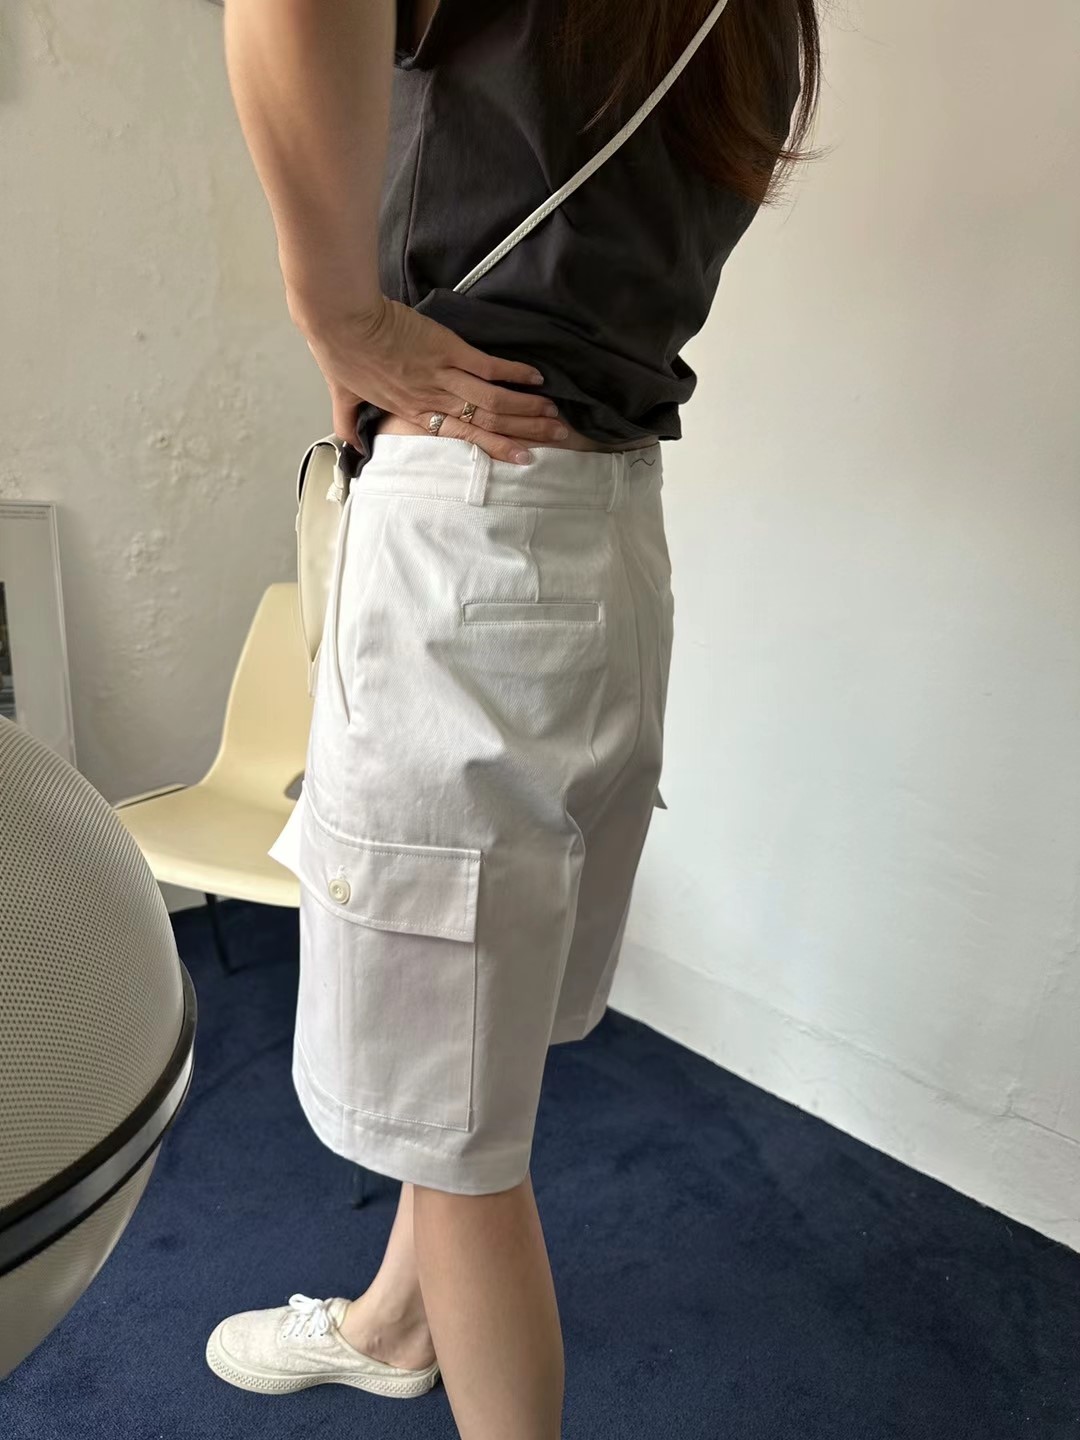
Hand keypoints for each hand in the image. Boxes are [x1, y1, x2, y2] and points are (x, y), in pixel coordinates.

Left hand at [295, 295, 567, 463]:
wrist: (343, 322)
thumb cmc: (341, 357)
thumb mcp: (343, 398)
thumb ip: (349, 424)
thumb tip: (352, 444)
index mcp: (414, 414)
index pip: (464, 438)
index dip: (497, 449)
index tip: (523, 457)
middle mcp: (435, 401)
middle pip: (489, 423)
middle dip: (526, 431)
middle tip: (556, 436)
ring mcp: (444, 375)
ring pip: (494, 401)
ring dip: (528, 407)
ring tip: (554, 413)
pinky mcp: (449, 349)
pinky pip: (488, 366)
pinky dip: (514, 371)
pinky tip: (536, 376)